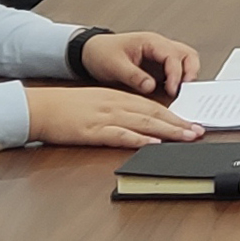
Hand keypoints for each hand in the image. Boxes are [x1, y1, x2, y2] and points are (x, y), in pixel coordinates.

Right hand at [25, 85, 203, 148]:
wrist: (41, 107)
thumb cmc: (67, 106)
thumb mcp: (97, 102)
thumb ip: (118, 109)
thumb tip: (139, 123)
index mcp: (118, 97)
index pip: (153, 106)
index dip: (175, 115)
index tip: (191, 123)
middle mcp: (116, 104)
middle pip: (154, 113)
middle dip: (179, 123)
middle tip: (198, 131)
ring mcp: (106, 117)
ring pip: (143, 123)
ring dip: (167, 131)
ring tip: (186, 137)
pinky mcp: (93, 131)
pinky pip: (120, 135)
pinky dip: (138, 140)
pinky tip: (152, 144)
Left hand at [77, 29, 200, 98]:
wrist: (91, 53)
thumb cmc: (102, 53)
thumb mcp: (114, 65)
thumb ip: (133, 76)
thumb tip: (151, 86)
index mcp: (151, 42)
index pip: (173, 55)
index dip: (176, 74)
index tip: (172, 90)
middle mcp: (160, 47)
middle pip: (188, 55)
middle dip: (190, 73)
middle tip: (185, 91)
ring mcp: (161, 57)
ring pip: (186, 62)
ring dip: (187, 77)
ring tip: (180, 93)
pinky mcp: (158, 68)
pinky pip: (177, 72)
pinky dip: (179, 82)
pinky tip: (172, 94)